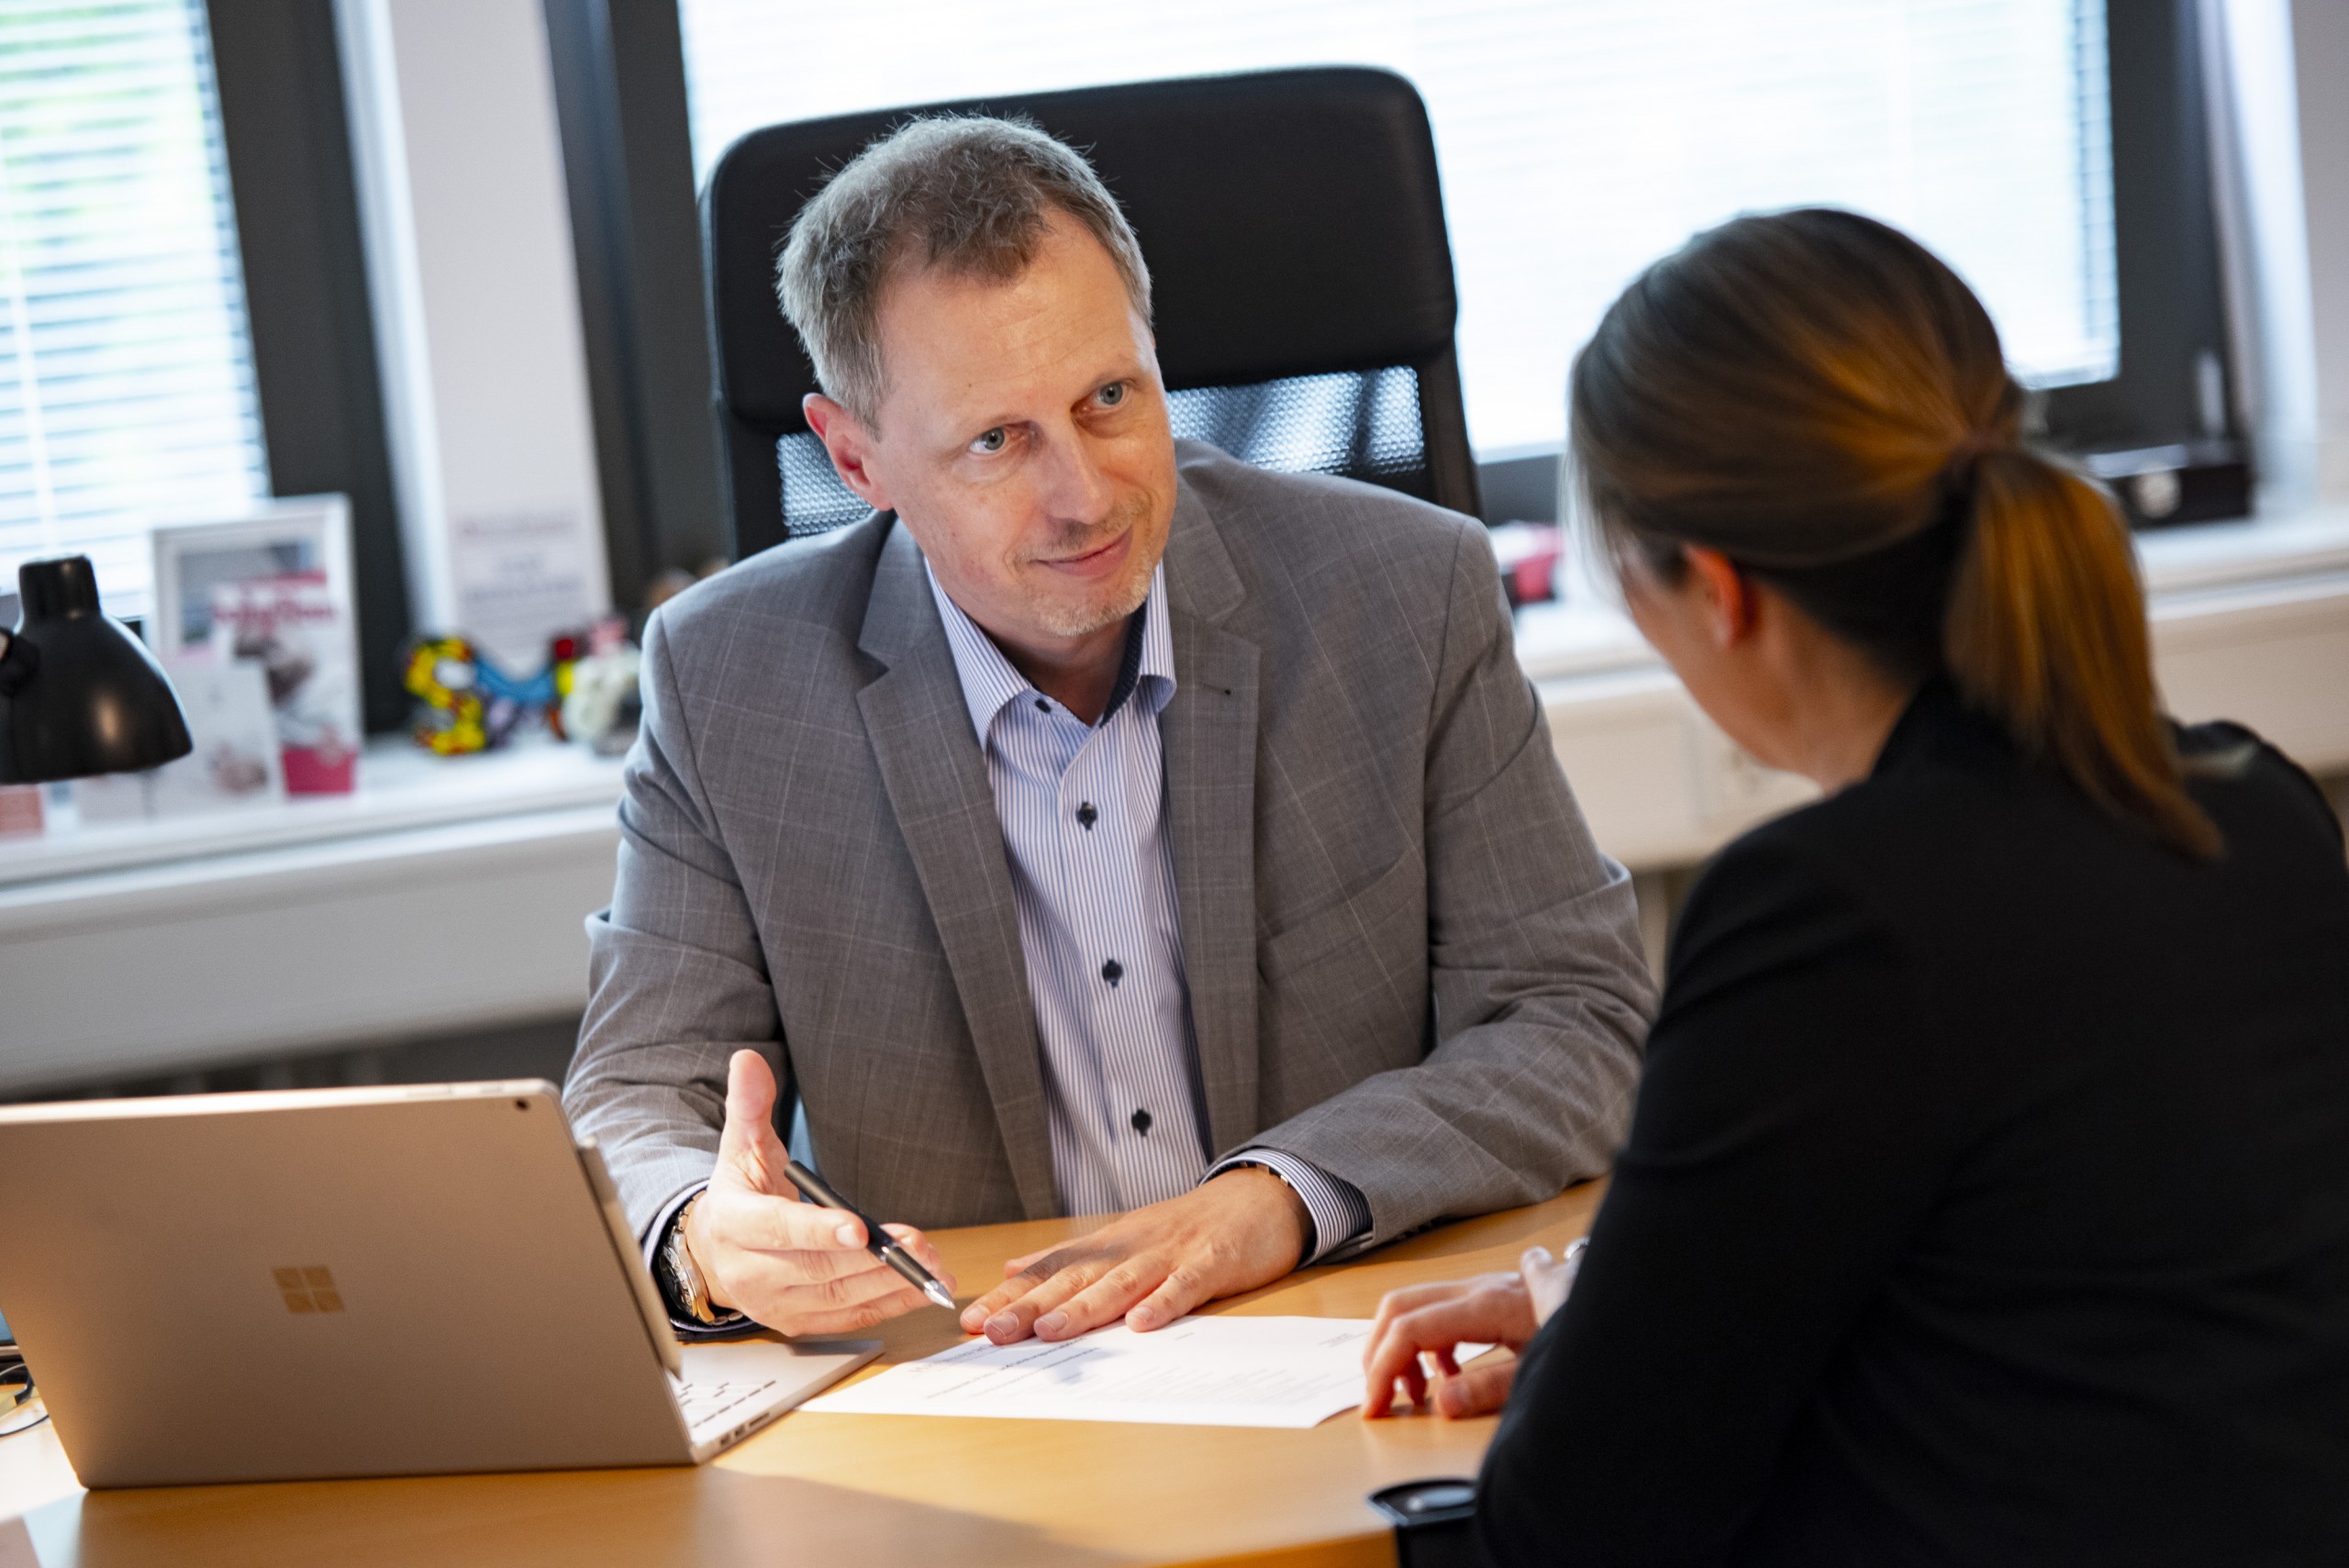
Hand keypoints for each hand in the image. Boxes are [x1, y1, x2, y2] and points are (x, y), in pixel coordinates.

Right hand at [682, 1049, 955, 1335]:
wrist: (716, 1249)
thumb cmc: (740, 1192)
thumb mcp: (741, 1145)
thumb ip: (749, 1104)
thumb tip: (748, 1059)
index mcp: (734, 1224)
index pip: (777, 1229)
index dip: (818, 1230)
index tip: (858, 1228)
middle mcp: (749, 1272)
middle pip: (817, 1270)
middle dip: (874, 1258)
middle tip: (917, 1243)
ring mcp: (773, 1304)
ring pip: (838, 1297)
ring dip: (890, 1283)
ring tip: (930, 1264)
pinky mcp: (796, 1323)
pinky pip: (846, 1318)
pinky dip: (888, 1306)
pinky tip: (921, 1290)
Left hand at [958, 1166, 1307, 1343]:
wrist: (1255, 1198)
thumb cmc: (1187, 1226)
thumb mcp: (1123, 1235)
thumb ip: (1070, 1255)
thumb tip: (1016, 1266)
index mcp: (1108, 1245)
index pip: (1050, 1271)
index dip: (1011, 1294)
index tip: (972, 1320)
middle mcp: (1130, 1247)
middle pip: (1075, 1279)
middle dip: (1031, 1306)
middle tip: (993, 1330)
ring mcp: (1170, 1254)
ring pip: (1121, 1282)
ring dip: (1084, 1307)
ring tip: (1051, 1330)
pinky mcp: (1210, 1264)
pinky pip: (1184, 1286)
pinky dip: (1163, 1302)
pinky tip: (1142, 1323)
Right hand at [1361, 1243, 1579, 1418]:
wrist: (1615, 1305)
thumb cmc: (1582, 1336)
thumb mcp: (1539, 1371)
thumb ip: (1490, 1389)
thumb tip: (1442, 1403)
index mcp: (1485, 1306)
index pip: (1410, 1329)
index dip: (1383, 1368)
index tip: (1375, 1405)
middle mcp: (1475, 1289)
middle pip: (1398, 1307)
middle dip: (1377, 1353)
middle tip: (1378, 1396)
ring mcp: (1479, 1288)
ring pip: (1412, 1306)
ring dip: (1400, 1347)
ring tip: (1418, 1392)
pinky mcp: (1484, 1295)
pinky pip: (1435, 1310)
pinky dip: (1424, 1342)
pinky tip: (1447, 1374)